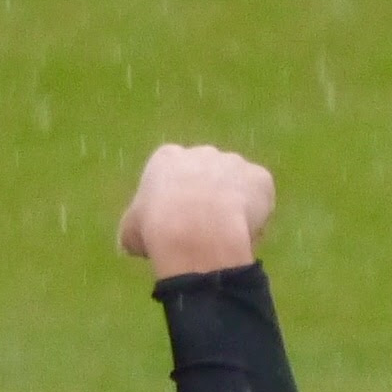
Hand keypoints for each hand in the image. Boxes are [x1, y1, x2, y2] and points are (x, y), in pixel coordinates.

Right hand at [117, 143, 275, 277]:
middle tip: (206, 231)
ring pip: (236, 186)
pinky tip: (245, 234)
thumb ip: (134, 228)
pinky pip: (260, 196)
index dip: (177, 202)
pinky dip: (256, 214)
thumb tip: (133, 240)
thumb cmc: (156, 230)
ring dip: (234, 206)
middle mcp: (201, 152)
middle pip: (207, 175)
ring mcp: (233, 161)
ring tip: (226, 237)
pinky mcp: (259, 177)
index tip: (178, 224)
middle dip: (208, 199)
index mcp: (167, 158)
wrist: (196, 232)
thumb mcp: (131, 233)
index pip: (173, 176)